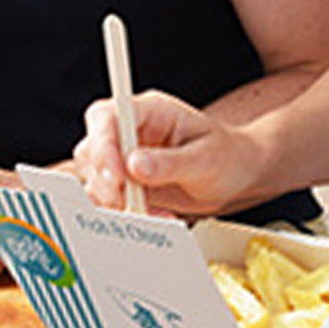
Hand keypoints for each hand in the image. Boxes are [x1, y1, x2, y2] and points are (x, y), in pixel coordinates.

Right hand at [74, 90, 266, 218]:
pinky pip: (108, 199)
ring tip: (155, 213)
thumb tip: (134, 165)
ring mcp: (125, 157)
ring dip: (117, 203)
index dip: (102, 144)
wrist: (236, 176)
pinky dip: (125, 214)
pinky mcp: (125, 183)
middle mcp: (131, 130)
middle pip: (92, 149)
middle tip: (129, 202)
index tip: (116, 176)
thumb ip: (171, 163)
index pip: (107, 115)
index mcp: (150, 110)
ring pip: (95, 178)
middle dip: (105, 181)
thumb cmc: (227, 157)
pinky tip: (152, 217)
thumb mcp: (206, 159)